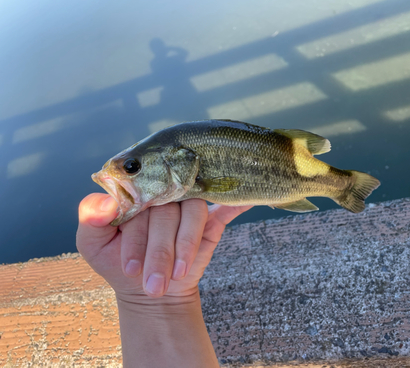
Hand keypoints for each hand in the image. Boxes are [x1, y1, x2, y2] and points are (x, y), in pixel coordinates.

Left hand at [76, 193, 250, 300]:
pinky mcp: (210, 220)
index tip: (130, 268)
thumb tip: (106, 201)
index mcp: (136, 193)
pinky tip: (245, 201)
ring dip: (184, 247)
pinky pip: (225, 208)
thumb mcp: (93, 243)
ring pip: (191, 214)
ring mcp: (187, 206)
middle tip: (153, 284)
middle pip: (165, 211)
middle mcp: (163, 193)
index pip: (138, 202)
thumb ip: (90, 218)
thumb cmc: (118, 261)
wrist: (148, 289)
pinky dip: (234, 205)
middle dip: (159, 252)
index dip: (136, 236)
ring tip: (175, 275)